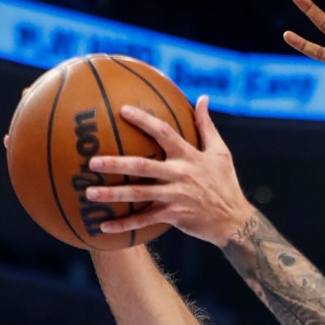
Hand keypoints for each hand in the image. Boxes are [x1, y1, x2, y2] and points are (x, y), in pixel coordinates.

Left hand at [85, 96, 255, 246]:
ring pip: (139, 194)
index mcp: (190, 156)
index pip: (165, 133)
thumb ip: (207, 126)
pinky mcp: (174, 216)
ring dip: (113, 195)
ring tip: (88, 193)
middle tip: (92, 162)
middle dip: (116, 163)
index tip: (123, 110)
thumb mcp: (221, 153)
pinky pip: (145, 220)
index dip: (144, 121)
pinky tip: (103, 226)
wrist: (235, 221)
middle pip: (143, 166)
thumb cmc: (226, 184)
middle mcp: (180, 175)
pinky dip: (124, 224)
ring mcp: (176, 197)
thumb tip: (202, 98)